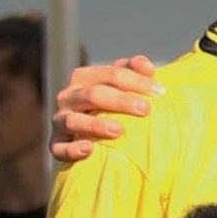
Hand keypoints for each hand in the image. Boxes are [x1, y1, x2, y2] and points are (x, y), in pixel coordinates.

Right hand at [49, 54, 161, 170]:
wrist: (91, 136)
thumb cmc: (112, 106)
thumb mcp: (122, 85)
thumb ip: (134, 71)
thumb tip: (148, 68)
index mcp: (84, 79)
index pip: (110, 75)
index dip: (136, 81)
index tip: (160, 92)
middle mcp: (68, 97)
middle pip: (93, 95)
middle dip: (120, 101)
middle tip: (145, 109)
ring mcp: (60, 121)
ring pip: (73, 120)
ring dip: (95, 125)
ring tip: (118, 130)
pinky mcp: (56, 145)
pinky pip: (59, 148)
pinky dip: (72, 149)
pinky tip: (89, 149)